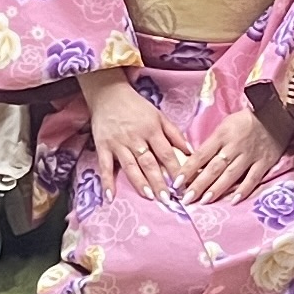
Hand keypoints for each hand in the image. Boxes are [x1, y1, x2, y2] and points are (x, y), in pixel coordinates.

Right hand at [81, 70, 191, 203]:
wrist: (108, 93)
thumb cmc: (136, 106)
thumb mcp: (159, 116)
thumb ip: (175, 134)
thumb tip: (191, 152)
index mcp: (152, 130)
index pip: (166, 153)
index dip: (175, 170)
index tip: (183, 185)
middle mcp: (135, 138)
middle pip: (149, 163)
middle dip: (159, 182)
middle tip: (167, 200)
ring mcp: (118, 143)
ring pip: (130, 166)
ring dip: (139, 182)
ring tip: (149, 197)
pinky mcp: (103, 146)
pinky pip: (105, 166)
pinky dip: (107, 182)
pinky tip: (110, 197)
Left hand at [174, 105, 286, 206]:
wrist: (277, 113)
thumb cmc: (246, 121)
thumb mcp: (225, 125)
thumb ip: (212, 144)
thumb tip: (196, 163)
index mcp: (222, 135)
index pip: (201, 154)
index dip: (188, 169)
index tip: (176, 182)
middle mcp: (235, 146)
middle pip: (214, 168)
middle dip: (199, 184)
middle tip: (186, 198)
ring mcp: (250, 155)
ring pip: (231, 175)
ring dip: (216, 189)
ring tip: (204, 201)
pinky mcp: (264, 162)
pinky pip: (253, 178)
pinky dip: (243, 190)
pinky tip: (233, 201)